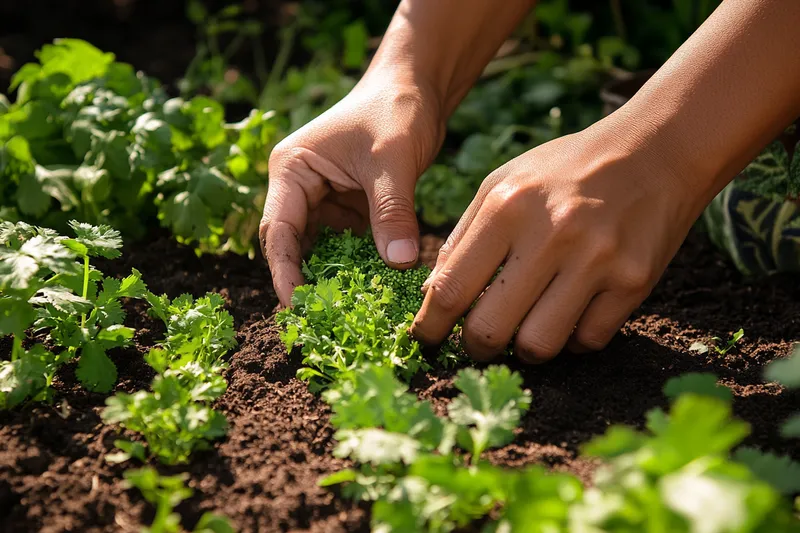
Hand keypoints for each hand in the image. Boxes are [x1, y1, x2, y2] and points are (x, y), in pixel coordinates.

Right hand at [261, 78, 444, 305]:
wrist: (418, 87)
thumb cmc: (396, 109)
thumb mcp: (393, 161)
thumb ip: (393, 212)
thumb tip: (399, 265)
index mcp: (292, 169)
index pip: (278, 229)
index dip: (284, 270)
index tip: (295, 304)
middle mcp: (300, 187)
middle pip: (293, 245)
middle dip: (305, 281)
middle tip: (318, 322)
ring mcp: (324, 199)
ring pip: (321, 249)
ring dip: (332, 277)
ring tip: (344, 315)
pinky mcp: (348, 207)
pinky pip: (347, 244)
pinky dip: (357, 265)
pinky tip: (369, 290)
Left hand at [411, 124, 705, 361]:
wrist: (655, 151)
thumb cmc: (566, 170)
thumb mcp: (502, 183)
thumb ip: (463, 236)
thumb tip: (432, 293)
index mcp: (507, 208)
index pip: (451, 289)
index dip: (430, 326)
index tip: (425, 339)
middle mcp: (551, 235)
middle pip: (490, 329)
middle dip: (475, 347)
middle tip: (478, 341)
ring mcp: (596, 261)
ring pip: (538, 345)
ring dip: (524, 348)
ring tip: (525, 330)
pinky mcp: (634, 282)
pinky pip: (587, 340)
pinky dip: (572, 339)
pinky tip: (569, 316)